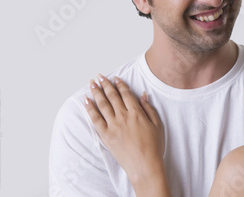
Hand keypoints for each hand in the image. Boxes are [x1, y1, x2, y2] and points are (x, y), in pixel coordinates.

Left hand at [84, 75, 169, 194]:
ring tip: (91, 84)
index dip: (119, 84)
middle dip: (105, 84)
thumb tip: (143, 95)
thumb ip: (149, 108)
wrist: (144, 166)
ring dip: (96, 92)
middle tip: (99, 77)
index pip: (126, 94)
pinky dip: (90, 109)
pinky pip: (95, 119)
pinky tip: (86, 101)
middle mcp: (123, 116)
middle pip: (112, 96)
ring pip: (102, 105)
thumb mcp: (157, 125)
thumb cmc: (154, 147)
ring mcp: (113, 126)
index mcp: (137, 113)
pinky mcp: (106, 136)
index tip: (115, 78)